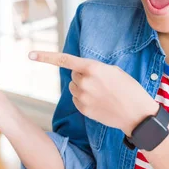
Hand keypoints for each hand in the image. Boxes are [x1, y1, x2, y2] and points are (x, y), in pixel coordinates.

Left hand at [29, 51, 157, 135]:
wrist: (137, 114)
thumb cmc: (130, 89)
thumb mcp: (115, 71)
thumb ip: (95, 69)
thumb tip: (81, 72)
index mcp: (92, 68)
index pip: (65, 60)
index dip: (46, 57)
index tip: (30, 54)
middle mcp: (84, 82)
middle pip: (74, 75)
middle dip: (83, 76)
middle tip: (102, 83)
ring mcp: (83, 97)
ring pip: (74, 88)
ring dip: (83, 88)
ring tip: (102, 94)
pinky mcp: (83, 110)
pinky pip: (77, 100)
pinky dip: (85, 99)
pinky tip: (100, 103)